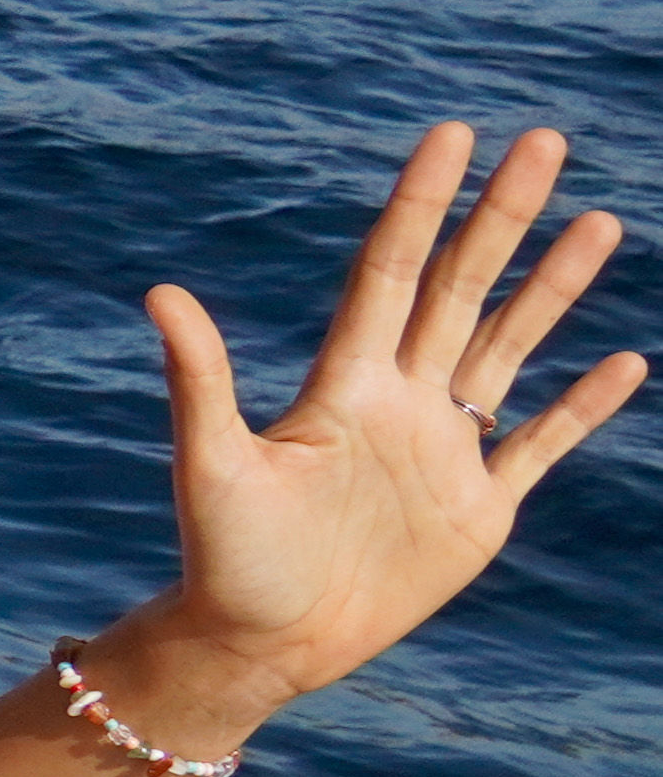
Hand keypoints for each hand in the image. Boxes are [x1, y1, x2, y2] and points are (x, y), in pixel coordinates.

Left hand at [129, 125, 631, 715]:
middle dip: (504, 217)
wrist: (262, 643)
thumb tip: (160, 292)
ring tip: (600, 222)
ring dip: (554, 288)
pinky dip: (584, 406)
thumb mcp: (210, 463)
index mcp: (343, 383)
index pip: (393, 269)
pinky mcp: (478, 508)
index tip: (453, 133)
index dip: (423, 202)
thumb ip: (200, 379)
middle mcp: (400, 400)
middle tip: (546, 140)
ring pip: (511, 347)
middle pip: (463, 288)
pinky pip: (541, 443)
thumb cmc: (224, 556)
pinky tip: (626, 359)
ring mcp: (444, 449)